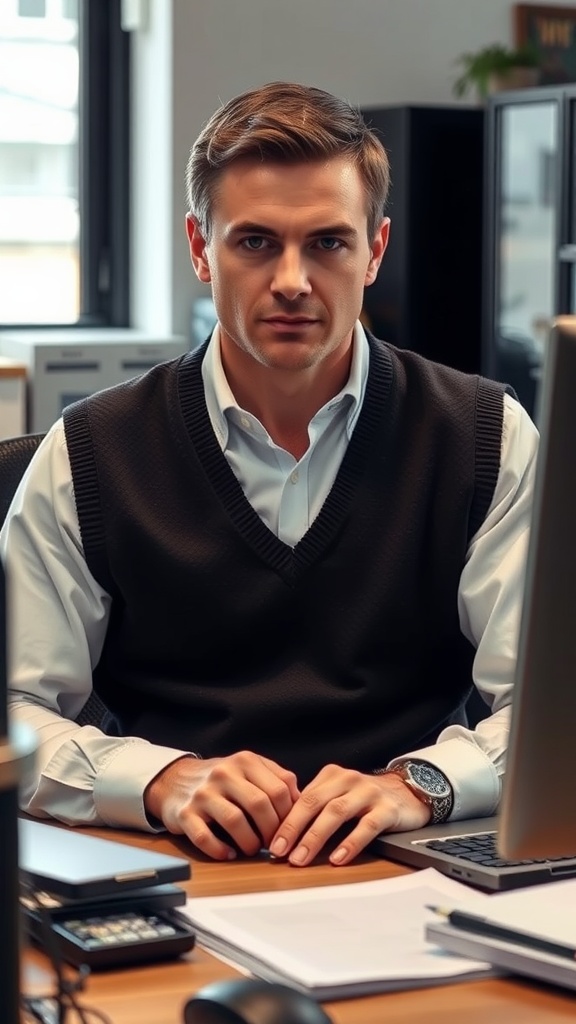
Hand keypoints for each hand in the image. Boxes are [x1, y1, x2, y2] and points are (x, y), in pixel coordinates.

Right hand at [144, 751, 299, 859]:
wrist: (175, 780)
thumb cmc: (221, 779)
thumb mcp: (249, 768)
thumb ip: (276, 779)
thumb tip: (302, 803)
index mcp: (245, 761)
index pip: (279, 788)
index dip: (290, 814)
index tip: (290, 829)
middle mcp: (224, 773)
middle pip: (259, 804)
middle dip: (272, 830)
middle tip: (274, 845)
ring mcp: (203, 793)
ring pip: (235, 820)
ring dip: (250, 842)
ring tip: (253, 849)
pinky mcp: (185, 814)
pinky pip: (205, 837)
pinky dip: (220, 850)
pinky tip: (229, 854)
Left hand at [269, 764, 430, 866]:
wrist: (408, 792)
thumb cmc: (365, 799)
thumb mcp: (338, 795)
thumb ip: (316, 808)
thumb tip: (284, 834)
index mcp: (331, 776)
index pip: (302, 798)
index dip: (284, 821)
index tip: (271, 843)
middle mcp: (347, 779)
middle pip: (314, 802)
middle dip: (293, 828)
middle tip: (279, 851)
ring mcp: (368, 792)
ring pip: (336, 813)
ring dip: (315, 837)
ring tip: (301, 858)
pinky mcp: (387, 809)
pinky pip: (366, 827)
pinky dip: (350, 843)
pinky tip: (338, 858)